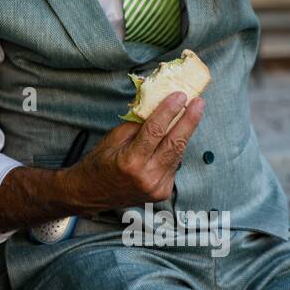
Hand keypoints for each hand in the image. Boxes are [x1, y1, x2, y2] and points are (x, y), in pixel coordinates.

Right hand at [61, 92, 204, 213]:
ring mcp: (157, 187)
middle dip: (189, 120)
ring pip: (178, 154)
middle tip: (199, 102)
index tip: (180, 95)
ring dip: (185, 133)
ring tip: (193, 113)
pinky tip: (176, 136)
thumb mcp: (112, 139)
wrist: (91, 194)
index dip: (169, 111)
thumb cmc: (98, 164)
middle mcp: (147, 177)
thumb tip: (157, 109)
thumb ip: (136, 126)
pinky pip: (174, 165)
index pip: (155, 131)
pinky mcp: (163, 192)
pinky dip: (175, 149)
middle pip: (174, 143)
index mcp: (131, 161)